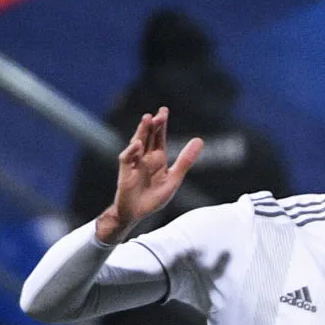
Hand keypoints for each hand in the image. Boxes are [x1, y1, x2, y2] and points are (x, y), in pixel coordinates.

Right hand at [95, 107, 202, 244]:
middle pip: (148, 136)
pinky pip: (127, 158)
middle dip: (153, 124)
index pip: (159, 137)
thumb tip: (199, 140)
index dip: (161, 125)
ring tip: (147, 119)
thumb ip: (185, 160)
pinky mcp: (125, 172)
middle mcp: (145, 158)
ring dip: (141, 131)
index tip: (164, 111)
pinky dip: (132, 151)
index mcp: (158, 158)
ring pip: (137, 142)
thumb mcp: (174, 178)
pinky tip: (138, 144)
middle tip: (160, 113)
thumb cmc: (154, 198)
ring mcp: (134, 163)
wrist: (137, 213)